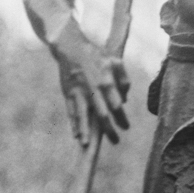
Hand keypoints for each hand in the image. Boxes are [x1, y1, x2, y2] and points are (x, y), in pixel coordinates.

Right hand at [53, 30, 130, 147]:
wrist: (70, 47)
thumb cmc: (96, 54)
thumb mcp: (115, 61)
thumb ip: (124, 79)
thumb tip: (125, 99)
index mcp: (106, 81)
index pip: (117, 105)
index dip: (122, 118)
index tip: (126, 128)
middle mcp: (92, 89)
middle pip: (102, 115)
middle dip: (109, 130)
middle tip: (115, 141)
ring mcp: (78, 92)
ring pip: (83, 116)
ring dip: (86, 131)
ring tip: (88, 145)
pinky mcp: (68, 93)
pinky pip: (71, 112)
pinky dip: (73, 124)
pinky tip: (76, 135)